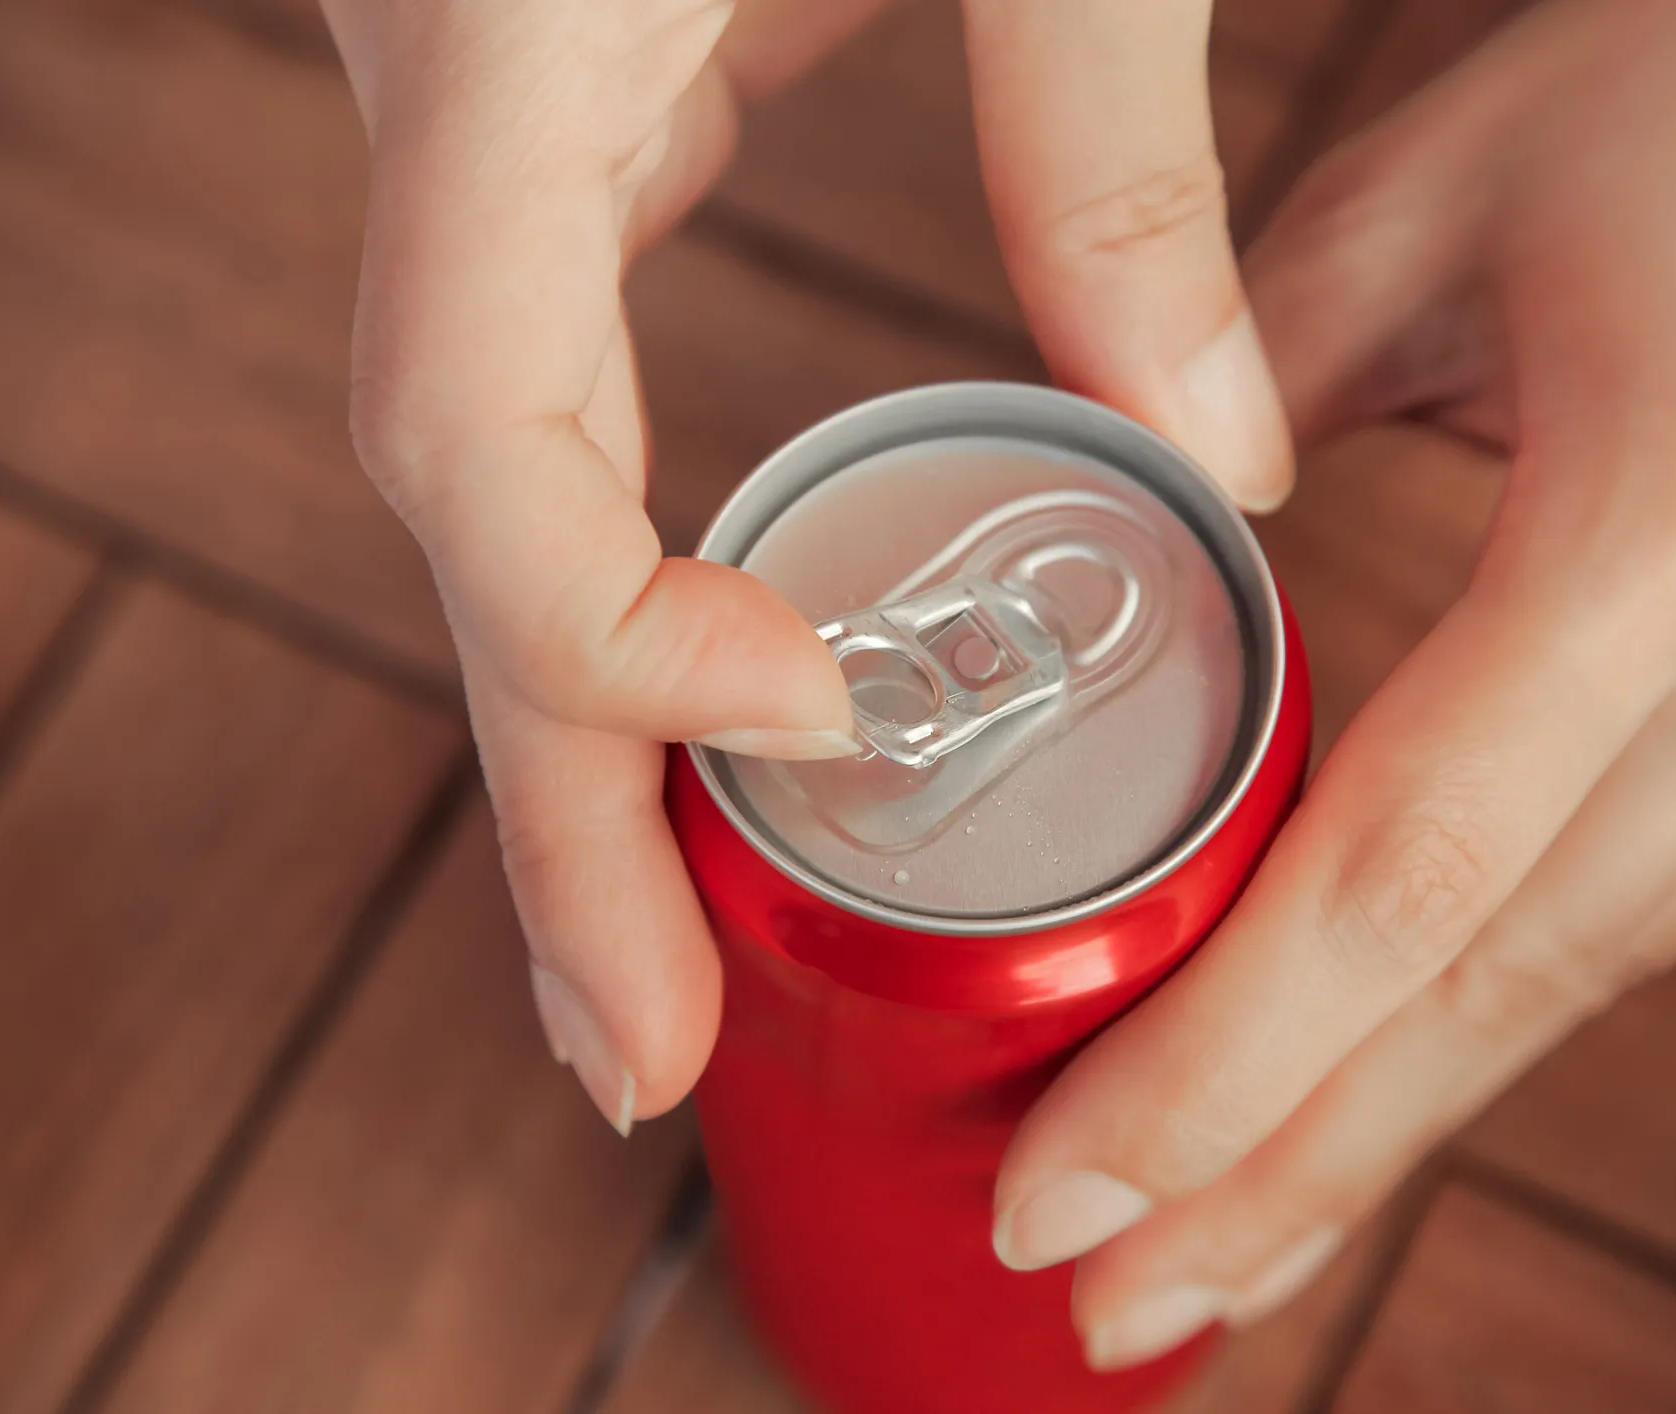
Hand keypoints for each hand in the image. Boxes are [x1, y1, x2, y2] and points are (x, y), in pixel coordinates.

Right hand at [320, 0, 1292, 1132]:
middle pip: (468, 520)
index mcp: (512, 38)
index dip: (602, 626)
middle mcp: (453, 115)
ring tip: (647, 963)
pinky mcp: (559, 140)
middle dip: (558, 799)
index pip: (473, 411)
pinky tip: (711, 698)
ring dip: (575, 722)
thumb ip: (1106, 133)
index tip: (809, 727)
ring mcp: (486, 144)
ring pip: (495, 485)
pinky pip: (554, 402)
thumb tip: (1223, 446)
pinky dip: (619, 576)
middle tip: (641, 1054)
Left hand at [993, 0, 1675, 1369]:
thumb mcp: (1441, 204)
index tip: (1067, 1208)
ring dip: (1393, 1105)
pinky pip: (1675, 897)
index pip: (1405, 880)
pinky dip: (1514, 988)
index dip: (1218, 1076)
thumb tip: (1120, 551)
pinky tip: (1400, 1055)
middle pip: (1499, 995)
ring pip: (1590, 972)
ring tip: (1216, 1224)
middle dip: (1287, 1179)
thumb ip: (1236, 393)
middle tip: (1110, 1309)